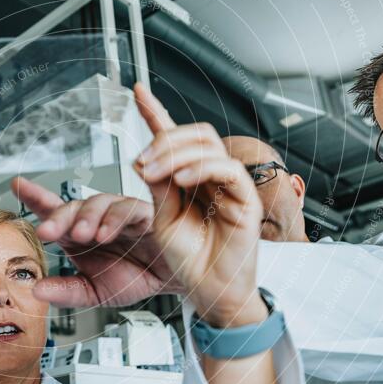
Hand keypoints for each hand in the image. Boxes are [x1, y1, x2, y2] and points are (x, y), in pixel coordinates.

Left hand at [11, 176, 183, 306]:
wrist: (169, 281)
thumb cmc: (134, 278)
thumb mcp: (94, 292)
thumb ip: (65, 291)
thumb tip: (36, 290)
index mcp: (78, 235)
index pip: (53, 213)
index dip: (35, 198)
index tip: (17, 185)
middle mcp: (96, 220)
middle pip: (71, 207)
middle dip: (57, 217)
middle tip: (46, 232)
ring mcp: (119, 214)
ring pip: (98, 202)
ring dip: (86, 218)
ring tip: (80, 236)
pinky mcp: (144, 214)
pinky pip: (128, 208)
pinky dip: (115, 219)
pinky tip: (105, 233)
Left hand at [132, 83, 265, 326]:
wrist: (208, 292)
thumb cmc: (189, 262)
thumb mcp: (162, 220)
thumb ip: (158, 188)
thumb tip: (145, 158)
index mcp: (189, 179)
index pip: (174, 137)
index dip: (155, 112)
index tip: (137, 92)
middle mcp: (210, 178)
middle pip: (195, 135)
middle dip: (163, 139)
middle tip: (141, 161)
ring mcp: (230, 186)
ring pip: (209, 145)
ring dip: (175, 152)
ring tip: (153, 172)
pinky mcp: (245, 200)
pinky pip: (228, 169)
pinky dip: (202, 168)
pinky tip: (182, 180)